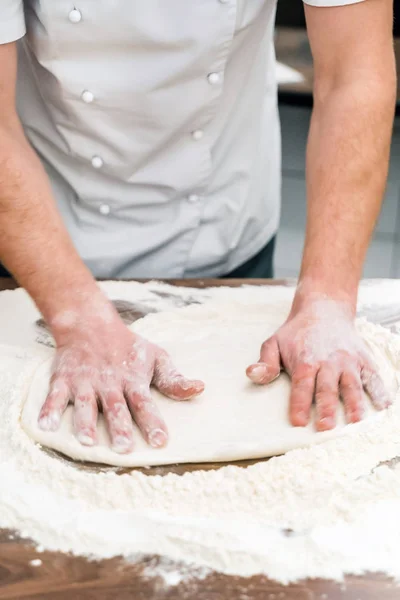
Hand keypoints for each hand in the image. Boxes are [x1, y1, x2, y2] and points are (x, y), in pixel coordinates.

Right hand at [38, 302, 203, 452]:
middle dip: (119, 428)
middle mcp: (109, 383)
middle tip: (123, 448)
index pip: (145, 404)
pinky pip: (55, 396)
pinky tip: (47, 427)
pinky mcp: (63, 379)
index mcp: (132, 380)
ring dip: (86, 423)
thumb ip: (174, 379)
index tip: (160, 441)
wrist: (90, 324)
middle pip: (115, 408)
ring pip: (86, 405)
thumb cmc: (128, 348)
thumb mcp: (156, 357)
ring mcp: (85, 381)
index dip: (153, 423)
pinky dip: (49, 410)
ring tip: (88, 442)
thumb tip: (199, 389)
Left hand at [246, 295, 390, 429]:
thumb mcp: (274, 343)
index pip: (301, 385)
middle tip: (325, 427)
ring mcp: (349, 361)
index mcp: (305, 360)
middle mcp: (329, 361)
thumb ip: (266, 362)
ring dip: (354, 404)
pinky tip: (382, 406)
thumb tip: (251, 374)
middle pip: (327, 387)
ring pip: (352, 384)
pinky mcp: (364, 360)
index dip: (298, 403)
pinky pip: (373, 376)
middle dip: (326, 408)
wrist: (325, 308)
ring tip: (355, 421)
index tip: (297, 422)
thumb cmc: (297, 332)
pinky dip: (380, 391)